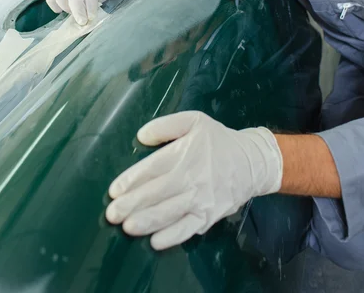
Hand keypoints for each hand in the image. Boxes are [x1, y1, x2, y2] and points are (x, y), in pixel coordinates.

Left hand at [106, 111, 281, 249]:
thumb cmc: (218, 140)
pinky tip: (155, 241)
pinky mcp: (210, 216)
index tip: (113, 191)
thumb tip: (141, 136)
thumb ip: (166, 125)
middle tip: (111, 214)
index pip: (151, 168)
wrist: (252, 162)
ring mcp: (201, 199)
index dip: (130, 181)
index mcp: (184, 153)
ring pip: (169, 213)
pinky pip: (188, 229)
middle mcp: (190, 177)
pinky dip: (171, 236)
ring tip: (126, 227)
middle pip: (156, 193)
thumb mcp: (194, 121)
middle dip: (131, 205)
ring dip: (146, 221)